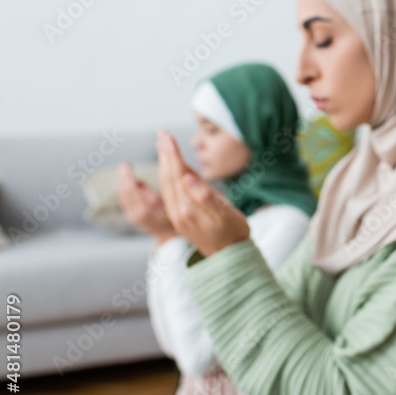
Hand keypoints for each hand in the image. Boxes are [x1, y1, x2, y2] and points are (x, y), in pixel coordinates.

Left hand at [116, 162, 175, 240]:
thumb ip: (154, 194)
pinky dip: (125, 186)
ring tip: (125, 169)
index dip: (127, 177)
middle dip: (123, 177)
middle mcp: (134, 214)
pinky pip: (124, 198)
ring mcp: (131, 215)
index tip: (127, 165)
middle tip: (125, 164)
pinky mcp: (131, 213)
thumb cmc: (173, 216)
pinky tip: (128, 178)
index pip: (129, 193)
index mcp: (144, 212)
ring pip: (122, 196)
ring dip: (123, 181)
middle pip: (123, 194)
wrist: (168, 233)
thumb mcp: (169, 205)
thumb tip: (139, 183)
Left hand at [156, 130, 249, 257]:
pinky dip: (167, 179)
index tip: (166, 135)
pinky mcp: (181, 219)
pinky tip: (171, 173)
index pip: (176, 174)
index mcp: (188, 207)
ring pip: (166, 186)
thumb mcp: (225, 214)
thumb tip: (187, 177)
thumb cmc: (233, 233)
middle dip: (165, 155)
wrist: (230, 259)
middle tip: (162, 135)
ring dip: (164, 165)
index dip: (171, 154)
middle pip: (168, 178)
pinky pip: (169, 195)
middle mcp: (178, 212)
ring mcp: (178, 216)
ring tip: (163, 148)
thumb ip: (205, 196)